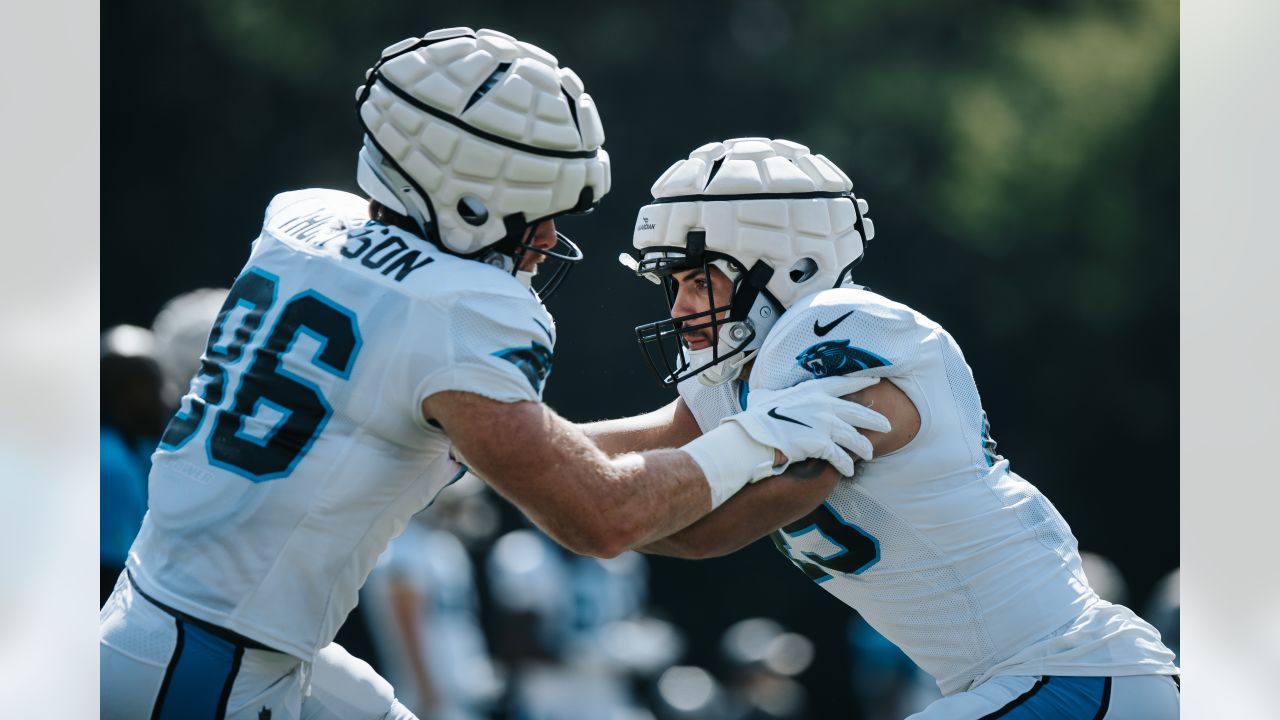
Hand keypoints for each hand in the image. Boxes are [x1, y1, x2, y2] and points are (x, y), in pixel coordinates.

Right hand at [726, 376, 890, 477]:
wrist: (755, 436)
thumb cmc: (757, 416)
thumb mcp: (766, 397)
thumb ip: (773, 395)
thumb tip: (761, 396)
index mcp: (812, 390)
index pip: (843, 383)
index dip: (862, 381)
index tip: (876, 380)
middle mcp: (823, 405)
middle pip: (857, 412)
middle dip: (875, 420)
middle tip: (887, 426)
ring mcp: (824, 424)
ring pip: (854, 437)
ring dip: (863, 447)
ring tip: (869, 454)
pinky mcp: (821, 444)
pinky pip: (841, 456)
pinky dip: (846, 465)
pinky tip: (849, 471)